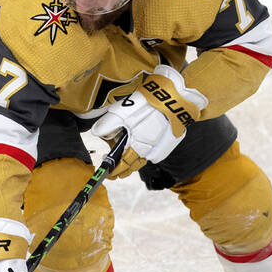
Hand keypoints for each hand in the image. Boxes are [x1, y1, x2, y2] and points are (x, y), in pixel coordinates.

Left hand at [91, 64, 207, 177]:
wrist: (174, 98)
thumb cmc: (148, 105)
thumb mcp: (122, 112)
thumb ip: (107, 124)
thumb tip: (97, 132)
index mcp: (136, 146)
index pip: (123, 164)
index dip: (114, 170)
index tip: (108, 173)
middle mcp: (149, 151)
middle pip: (134, 165)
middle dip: (123, 170)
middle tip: (115, 172)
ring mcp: (160, 147)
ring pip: (144, 160)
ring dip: (134, 164)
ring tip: (126, 163)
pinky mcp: (168, 141)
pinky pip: (154, 153)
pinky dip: (145, 154)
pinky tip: (140, 149)